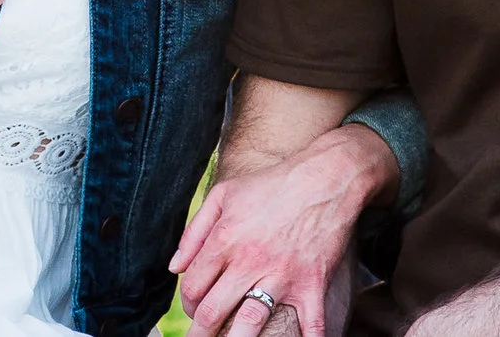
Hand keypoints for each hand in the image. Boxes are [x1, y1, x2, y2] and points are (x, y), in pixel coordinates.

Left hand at [173, 124, 390, 336]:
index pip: (193, 286)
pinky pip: (309, 324)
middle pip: (213, 311)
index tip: (194, 311)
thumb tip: (174, 267)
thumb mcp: (224, 194)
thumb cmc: (272, 185)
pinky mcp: (311, 283)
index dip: (187, 304)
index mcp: (225, 239)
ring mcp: (281, 275)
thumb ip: (195, 230)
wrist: (325, 178)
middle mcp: (249, 261)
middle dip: (199, 333)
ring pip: (249, 323)